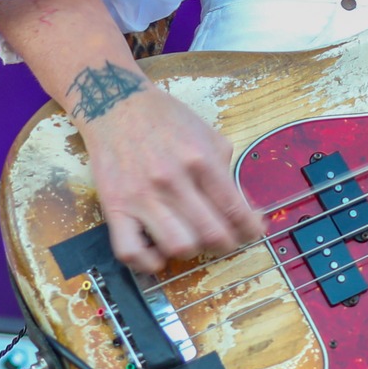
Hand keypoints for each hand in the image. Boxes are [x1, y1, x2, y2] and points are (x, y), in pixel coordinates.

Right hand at [70, 64, 264, 273]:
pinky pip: (130, 251)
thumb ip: (226, 171)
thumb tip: (244, 208)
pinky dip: (148, 263)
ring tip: (193, 242)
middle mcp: (173, 180)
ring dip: (191, 252)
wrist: (117, 106)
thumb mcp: (208, 136)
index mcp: (201, 160)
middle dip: (226, 244)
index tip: (253, 232)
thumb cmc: (167, 120)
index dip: (249, 229)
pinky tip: (159, 255)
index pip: (234, 209)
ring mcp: (142, 196)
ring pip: (177, 246)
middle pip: (211, 233)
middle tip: (225, 240)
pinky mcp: (114, 207)